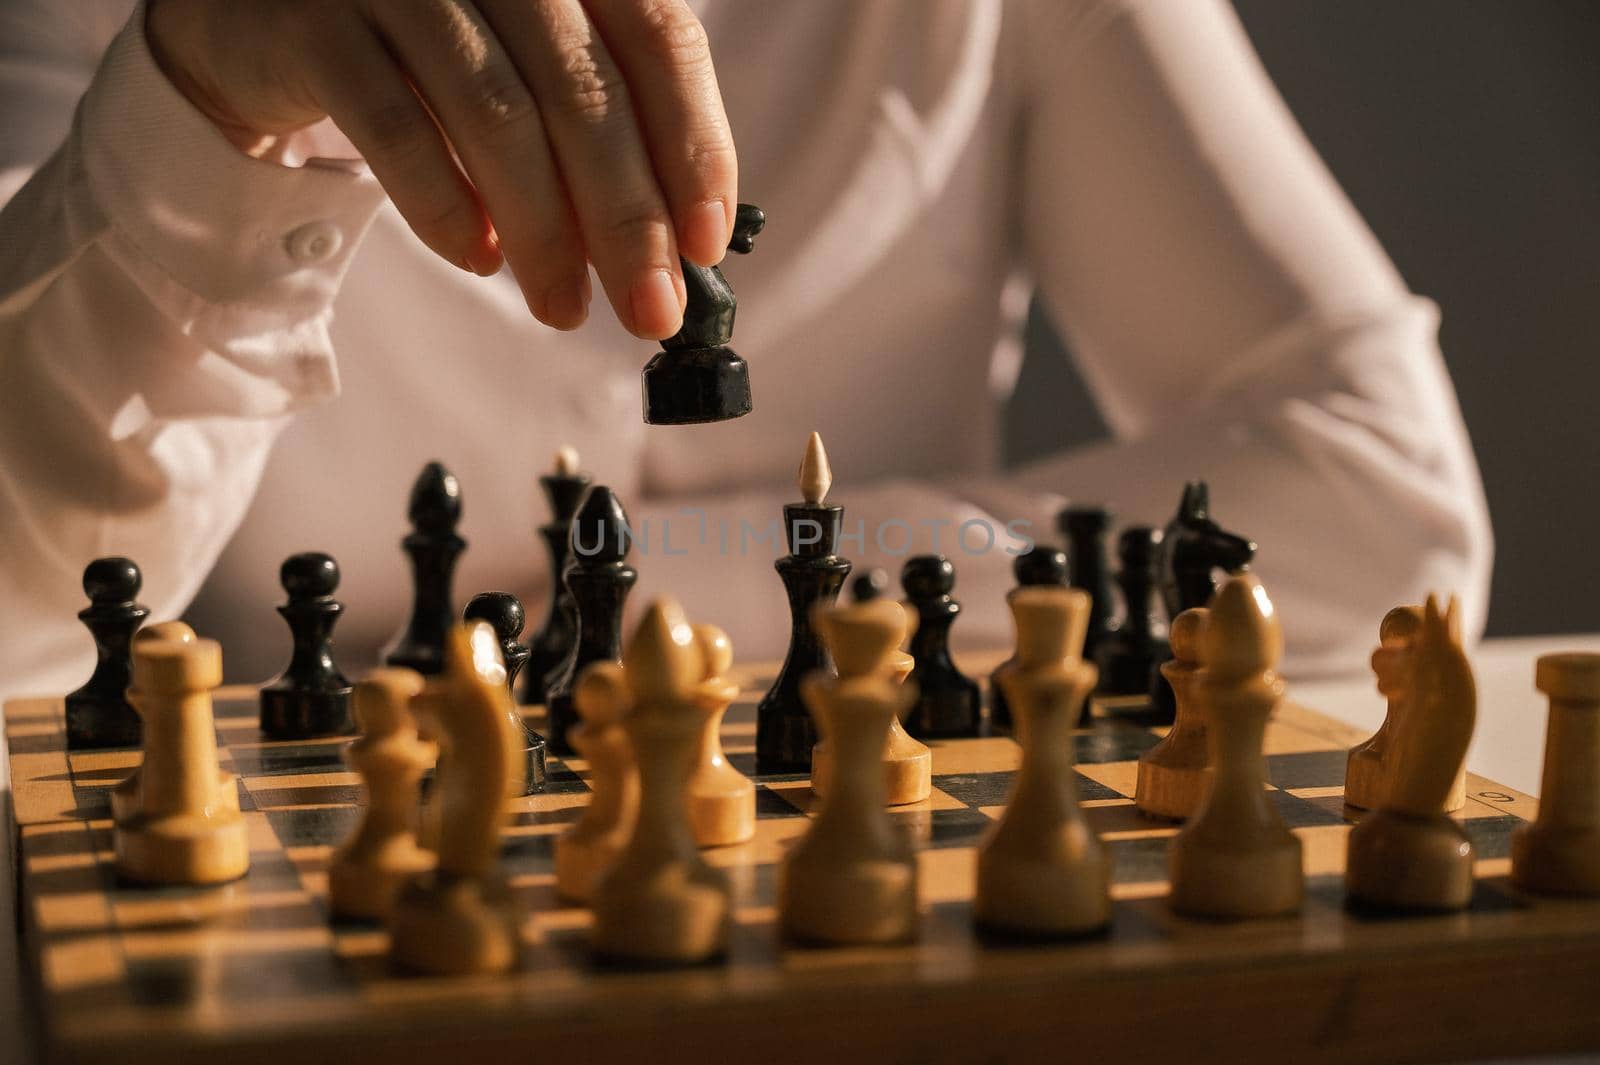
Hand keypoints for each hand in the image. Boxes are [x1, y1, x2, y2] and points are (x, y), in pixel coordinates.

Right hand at [147, 0, 738, 338]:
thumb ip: (602, 126)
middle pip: (583, 88)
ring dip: (543, 230)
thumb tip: (674, 249)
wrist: (266, 4)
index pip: (661, 37)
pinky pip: (394, 125)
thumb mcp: (530, 60)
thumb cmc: (428, 45)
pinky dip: (444, 204)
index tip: (709, 245)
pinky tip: (478, 256)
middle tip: (650, 312)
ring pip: (497, 112)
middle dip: (628, 216)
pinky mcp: (314, 20)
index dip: (694, 145)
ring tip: (562, 306)